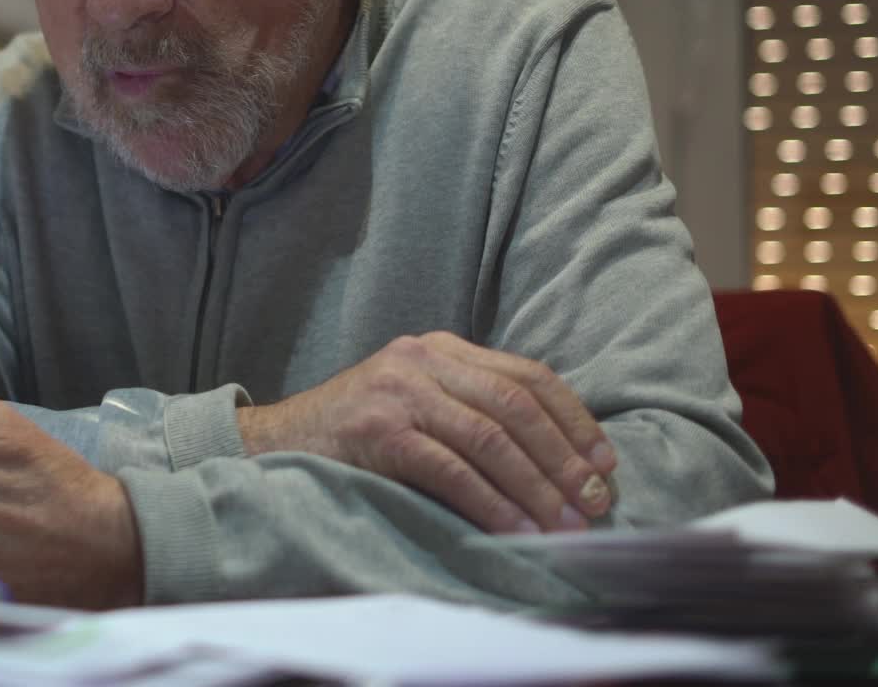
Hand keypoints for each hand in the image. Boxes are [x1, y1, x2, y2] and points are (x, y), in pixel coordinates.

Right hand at [235, 332, 618, 534]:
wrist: (273, 440)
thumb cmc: (353, 430)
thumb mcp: (414, 399)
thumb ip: (468, 404)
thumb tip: (554, 455)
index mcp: (439, 347)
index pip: (526, 375)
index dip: (574, 419)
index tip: (604, 462)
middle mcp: (421, 360)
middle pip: (516, 405)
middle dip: (564, 459)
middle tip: (594, 502)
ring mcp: (399, 392)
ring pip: (490, 438)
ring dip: (536, 487)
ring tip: (563, 524)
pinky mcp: (379, 431)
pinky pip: (451, 469)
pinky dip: (490, 503)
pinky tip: (513, 530)